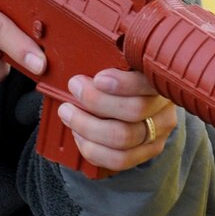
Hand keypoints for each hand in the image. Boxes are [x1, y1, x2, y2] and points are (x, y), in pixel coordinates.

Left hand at [58, 68, 177, 173]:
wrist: (130, 103)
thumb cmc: (115, 77)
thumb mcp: (111, 60)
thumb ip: (92, 55)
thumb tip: (50, 61)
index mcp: (158, 80)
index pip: (147, 83)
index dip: (123, 83)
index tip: (98, 78)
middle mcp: (164, 108)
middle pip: (134, 110)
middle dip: (96, 101)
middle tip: (74, 89)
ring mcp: (159, 134)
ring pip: (123, 138)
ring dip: (87, 126)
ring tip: (67, 112)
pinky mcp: (147, 152)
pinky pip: (118, 160)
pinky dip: (92, 148)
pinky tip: (79, 134)